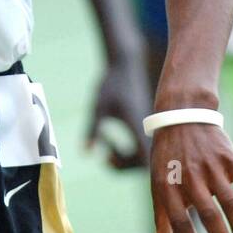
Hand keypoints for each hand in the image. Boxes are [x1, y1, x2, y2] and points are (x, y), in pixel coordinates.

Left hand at [85, 53, 150, 169]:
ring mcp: (148, 129)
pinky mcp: (145, 126)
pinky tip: (110, 138)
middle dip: (125, 165)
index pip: (144, 161)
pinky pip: (142, 147)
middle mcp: (147, 130)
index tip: (107, 158)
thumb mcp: (98, 108)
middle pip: (145, 163)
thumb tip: (85, 154)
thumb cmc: (111, 84)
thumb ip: (93, 131)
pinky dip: (129, 150)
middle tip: (105, 156)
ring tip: (106, 145)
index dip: (130, 168)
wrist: (125, 64)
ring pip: (145, 156)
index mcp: (138, 127)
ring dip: (126, 158)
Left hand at [150, 123, 232, 232]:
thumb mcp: (158, 179)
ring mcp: (211, 166)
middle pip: (208, 215)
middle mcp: (190, 176)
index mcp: (168, 184)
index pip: (180, 222)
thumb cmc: (169, 154)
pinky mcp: (229, 158)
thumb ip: (161, 212)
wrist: (182, 115)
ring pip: (230, 204)